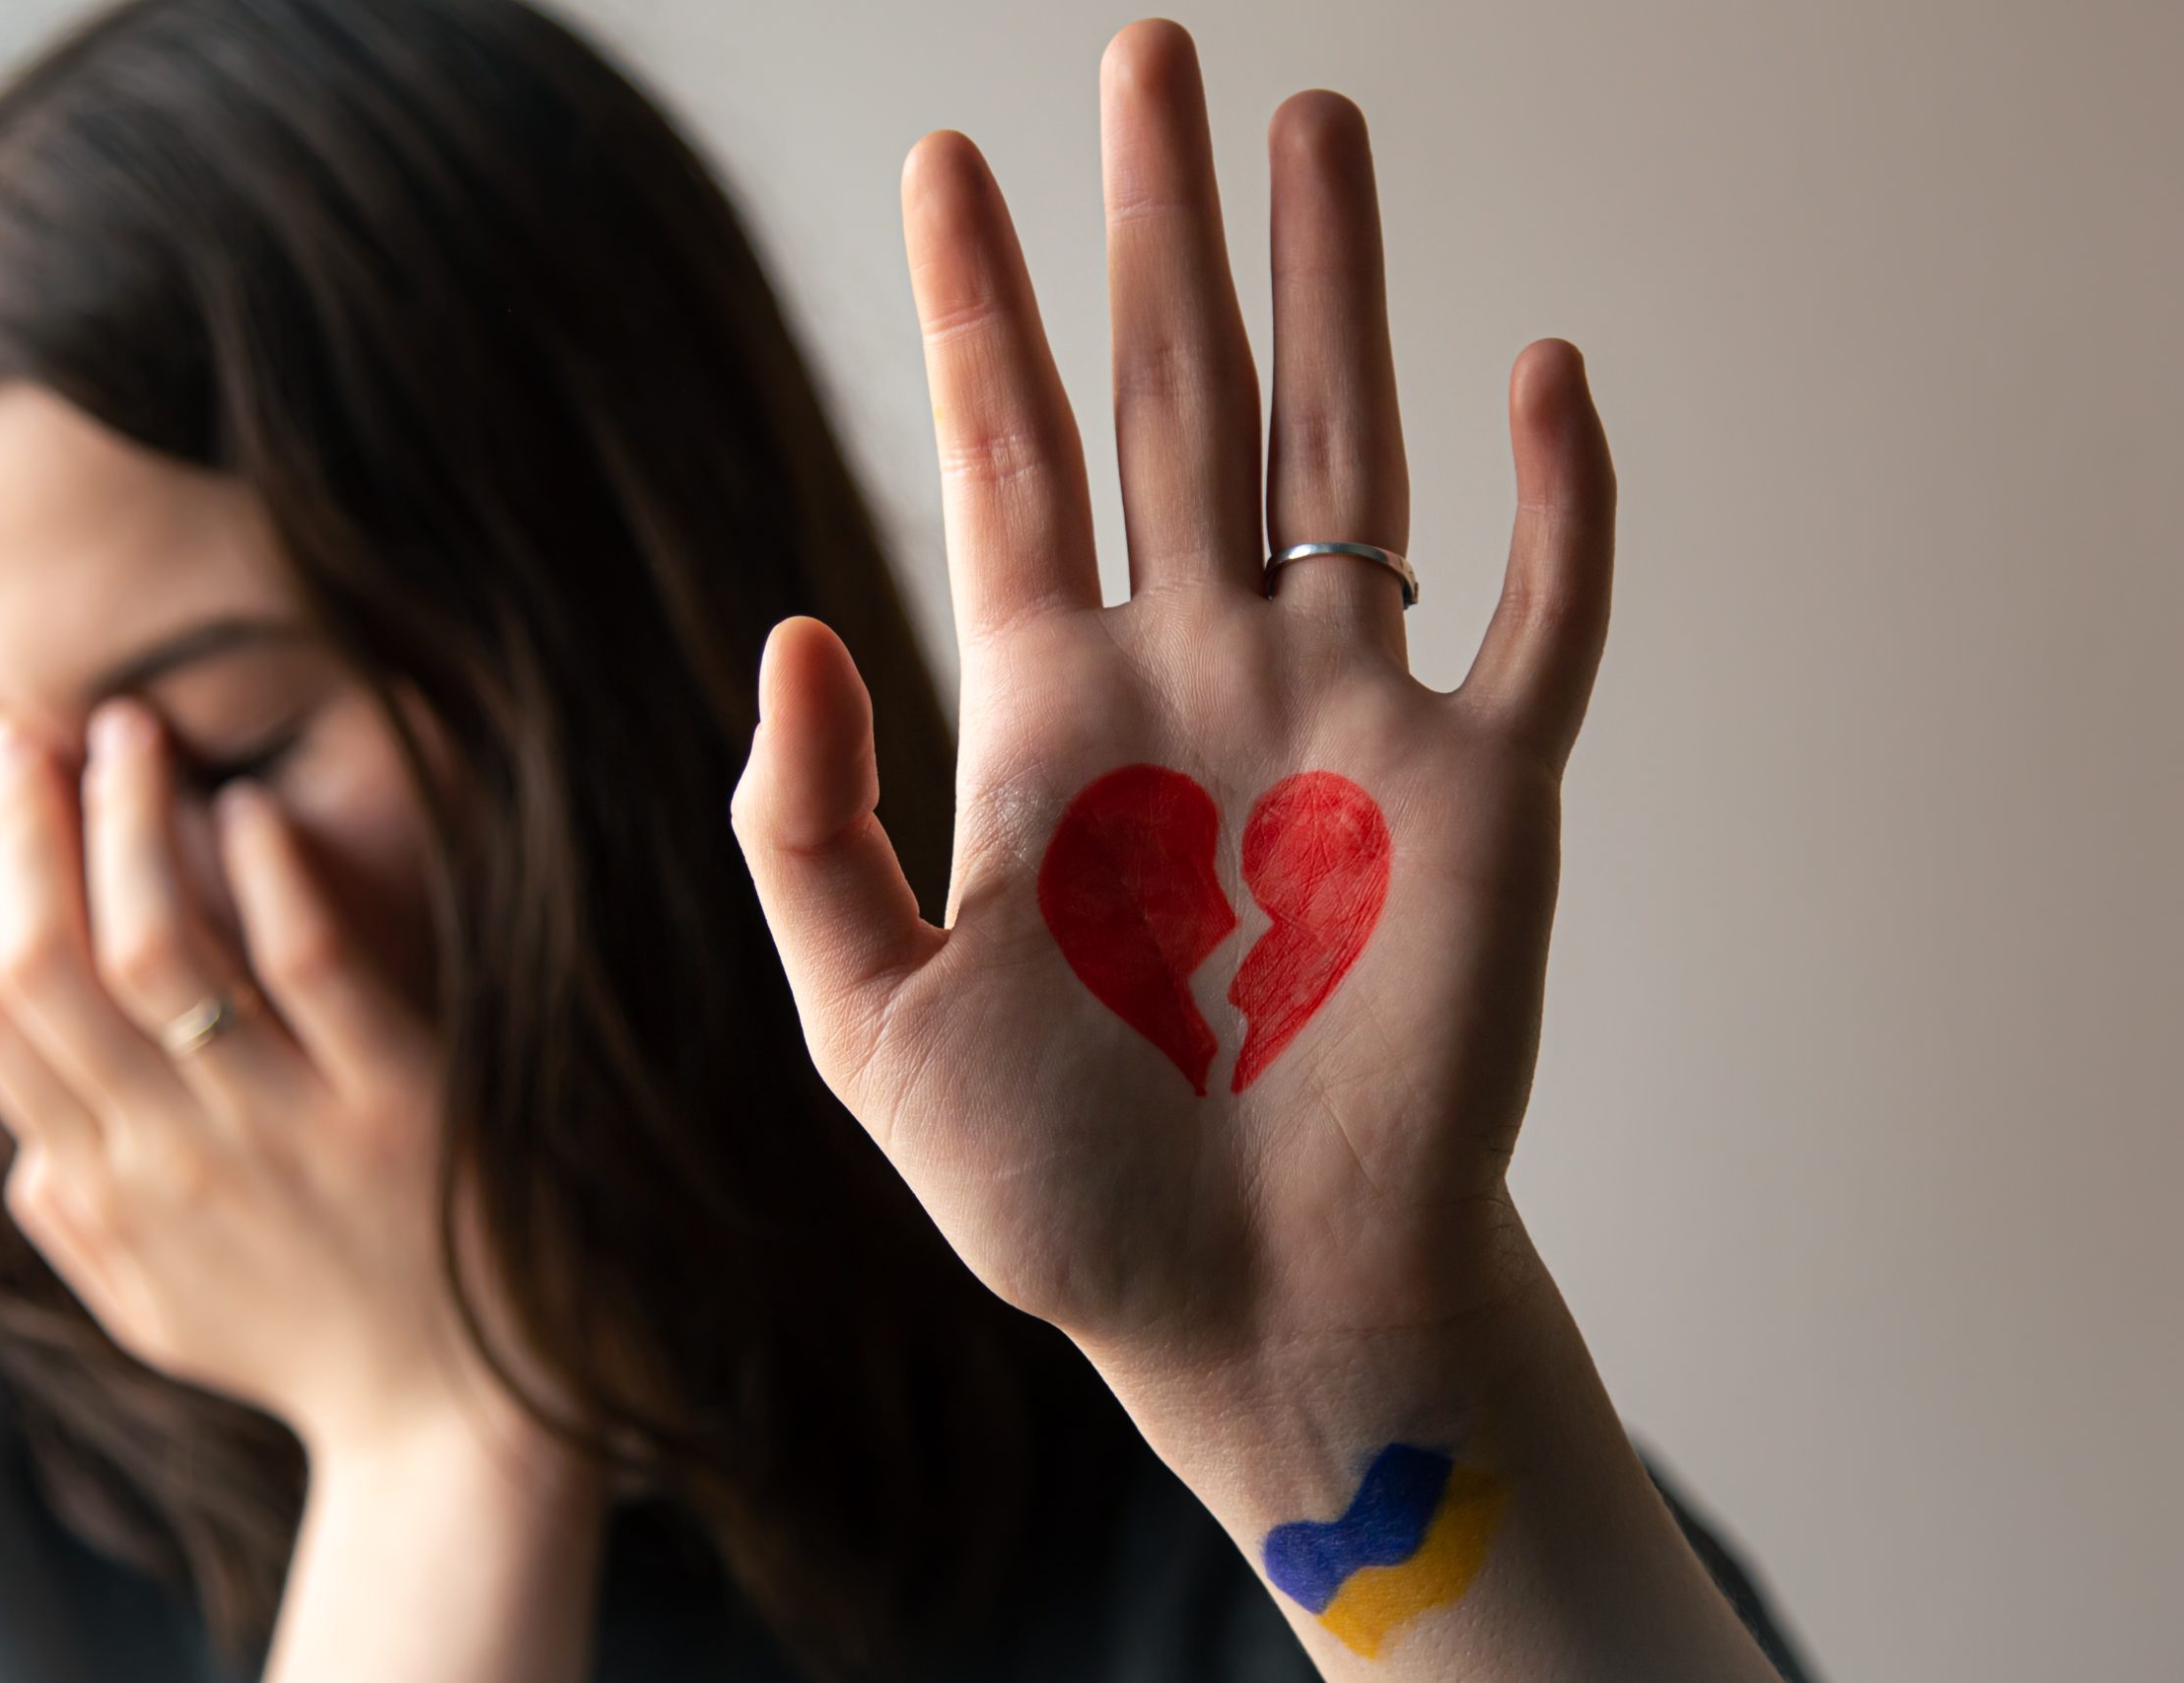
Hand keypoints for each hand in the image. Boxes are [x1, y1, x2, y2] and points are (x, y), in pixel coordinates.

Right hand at [0, 696, 553, 1464]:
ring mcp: (282, 1127)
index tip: (0, 818)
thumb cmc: (317, 1351)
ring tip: (134, 732)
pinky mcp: (399, 1108)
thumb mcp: (162, 1314)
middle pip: (45, 960)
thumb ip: (84, 1230)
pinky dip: (270, 877)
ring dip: (127, 822)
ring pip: (153, 945)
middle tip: (35, 732)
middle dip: (27, 827)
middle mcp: (172, 1154)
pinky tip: (256, 812)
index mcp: (107, 1190)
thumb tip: (32, 1149)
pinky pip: (310, 967)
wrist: (461, 1429)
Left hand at [730, 21, 1615, 1390]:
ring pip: (1344, 451)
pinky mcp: (1484, 795)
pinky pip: (1537, 615)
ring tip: (1317, 124)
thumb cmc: (1059, 1192)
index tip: (942, 162)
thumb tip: (794, 625)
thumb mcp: (871, 1024)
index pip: (1002, 458)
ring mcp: (1344, 721)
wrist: (1249, 1308)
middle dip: (1155, 231)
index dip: (970, 308)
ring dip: (1338, 288)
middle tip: (1149, 55)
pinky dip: (1557, 502)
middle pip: (1172, 402)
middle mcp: (1196, 679)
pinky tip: (1542, 370)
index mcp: (1047, 717)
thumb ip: (812, 830)